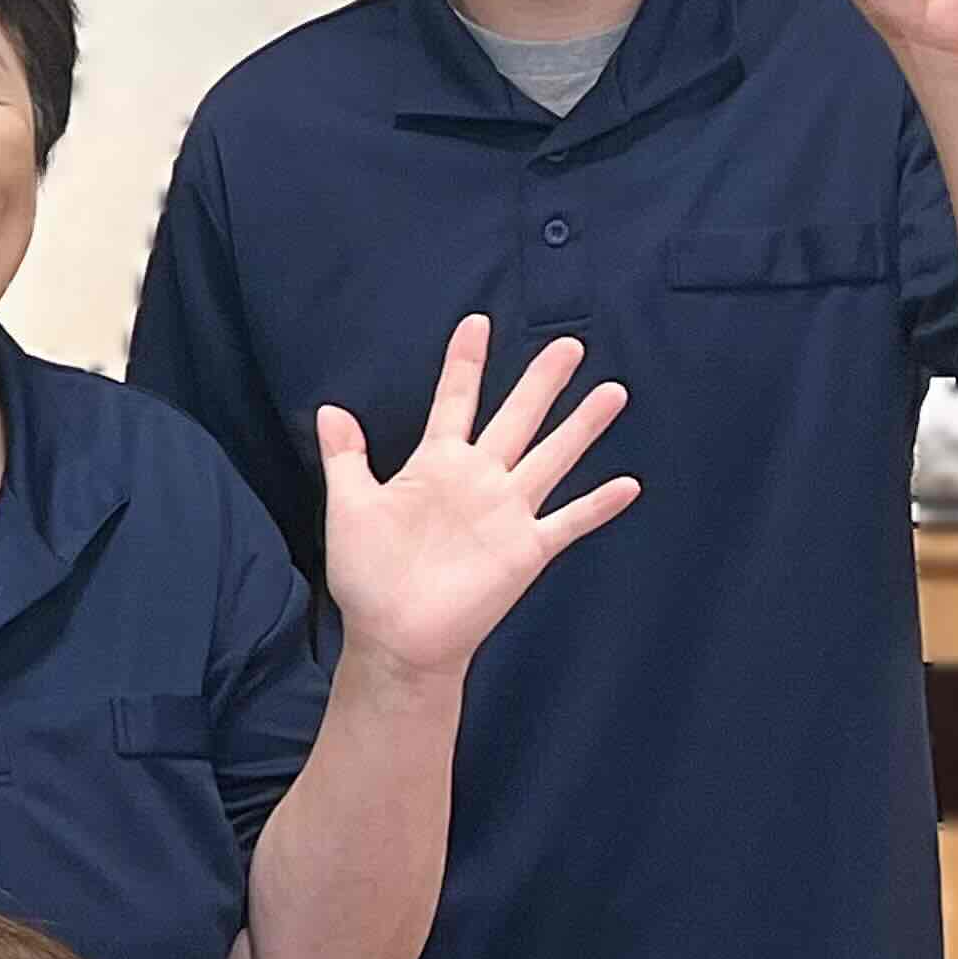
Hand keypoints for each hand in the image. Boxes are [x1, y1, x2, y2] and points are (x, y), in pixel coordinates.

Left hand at [318, 316, 636, 681]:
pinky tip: (628, 484)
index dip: (465, 363)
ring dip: (582, 427)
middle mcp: (478, 479)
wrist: (394, 636)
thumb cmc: (368, 575)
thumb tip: (329, 409)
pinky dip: (598, 505)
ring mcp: (506, 512)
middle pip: (517, 417)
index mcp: (435, 464)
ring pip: (552, 457)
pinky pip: (569, 522)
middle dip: (541, 381)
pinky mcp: (526, 549)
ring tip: (612, 391)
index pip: (454, 401)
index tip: (476, 322)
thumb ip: (345, 457)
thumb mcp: (349, 506)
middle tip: (569, 343)